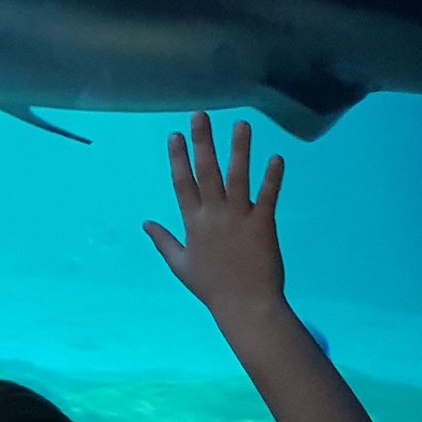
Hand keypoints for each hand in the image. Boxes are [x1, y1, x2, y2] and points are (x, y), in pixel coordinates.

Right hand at [143, 113, 285, 321]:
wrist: (244, 306)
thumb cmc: (212, 287)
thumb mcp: (180, 265)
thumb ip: (163, 241)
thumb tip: (145, 222)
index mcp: (192, 223)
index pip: (182, 184)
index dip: (178, 158)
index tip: (174, 134)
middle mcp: (213, 215)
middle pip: (205, 172)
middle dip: (202, 141)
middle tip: (200, 115)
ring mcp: (239, 218)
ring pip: (237, 177)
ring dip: (239, 149)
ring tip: (241, 124)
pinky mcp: (263, 224)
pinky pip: (268, 196)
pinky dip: (272, 177)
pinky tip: (276, 157)